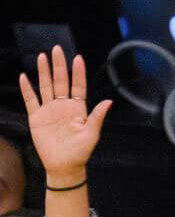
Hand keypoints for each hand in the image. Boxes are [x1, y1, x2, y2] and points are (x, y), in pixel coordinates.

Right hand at [18, 47, 111, 184]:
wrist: (63, 167)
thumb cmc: (80, 152)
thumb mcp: (91, 134)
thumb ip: (97, 117)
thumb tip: (109, 101)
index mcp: (77, 109)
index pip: (78, 87)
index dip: (78, 73)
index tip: (78, 58)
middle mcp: (63, 106)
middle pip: (60, 81)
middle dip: (59, 65)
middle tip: (57, 49)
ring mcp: (49, 110)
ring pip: (45, 86)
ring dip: (44, 72)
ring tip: (42, 56)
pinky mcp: (36, 117)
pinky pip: (30, 100)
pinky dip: (27, 88)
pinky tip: (24, 76)